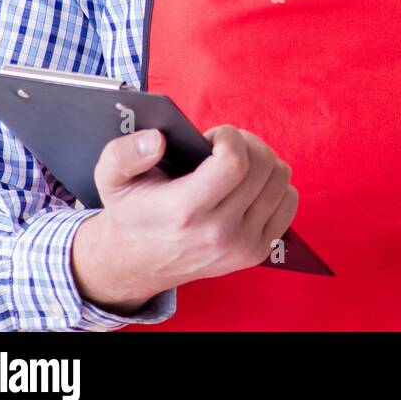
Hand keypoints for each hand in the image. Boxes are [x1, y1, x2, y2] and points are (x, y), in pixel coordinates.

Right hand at [71, 126, 297, 313]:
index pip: (235, 163)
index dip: (230, 137)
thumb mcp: (110, 179)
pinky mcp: (259, 251)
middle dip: (247, 143)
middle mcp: (219, 233)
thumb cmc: (133, 212)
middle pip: (263, 166)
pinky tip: (248, 184)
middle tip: (225, 145)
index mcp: (185, 212)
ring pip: (281, 179)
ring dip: (263, 160)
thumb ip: (124, 153)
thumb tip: (158, 140)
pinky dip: (275, 184)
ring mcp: (243, 245)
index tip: (213, 137)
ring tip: (235, 163)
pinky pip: (289, 200)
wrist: (141, 262)